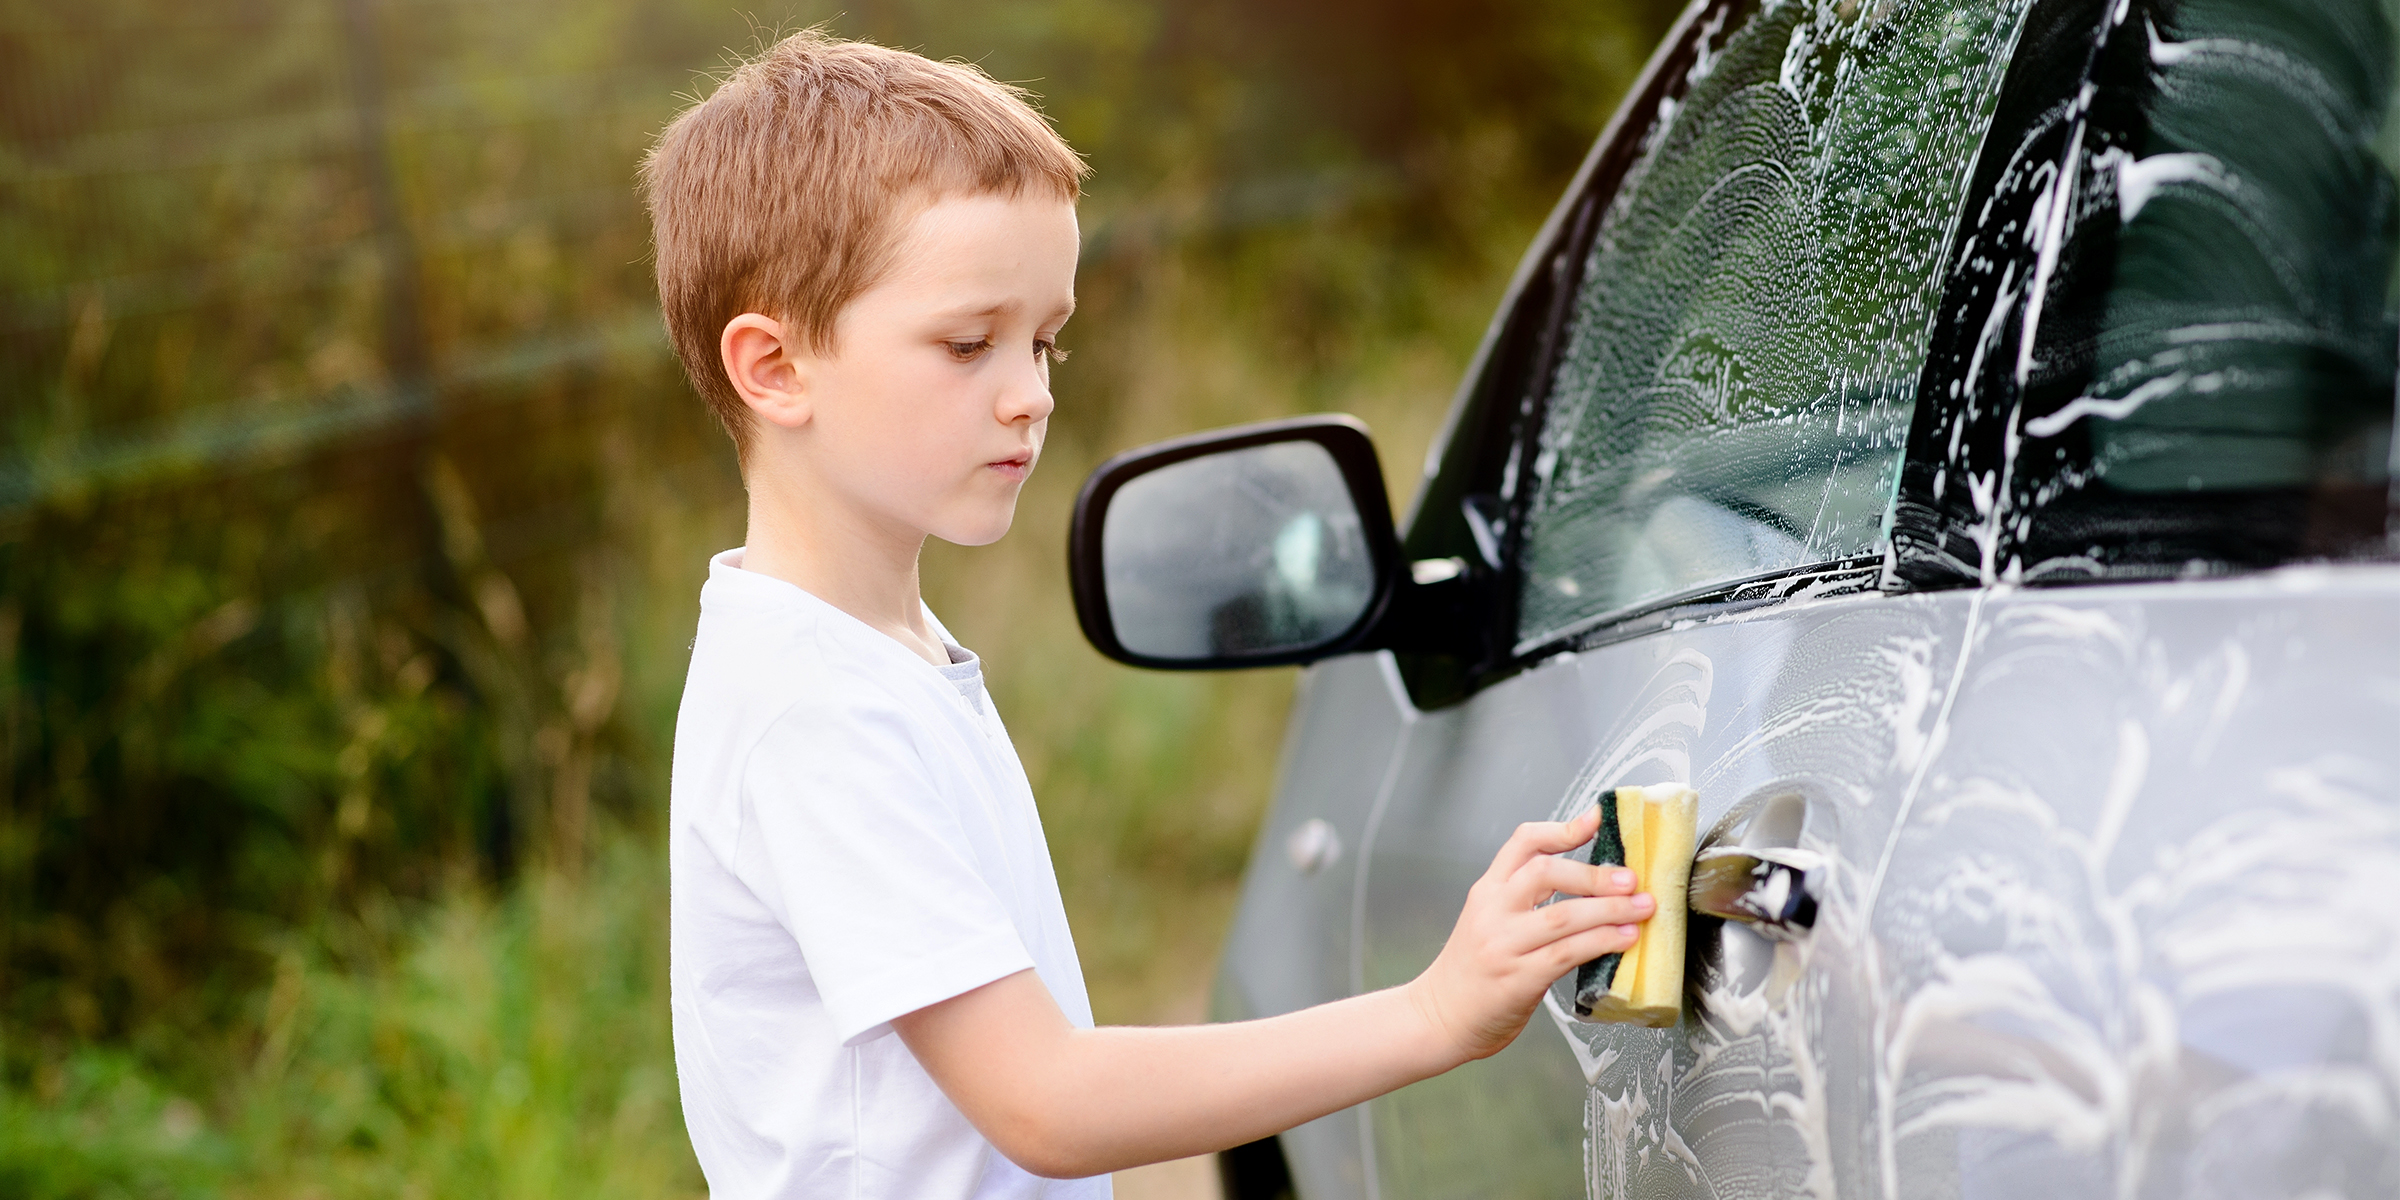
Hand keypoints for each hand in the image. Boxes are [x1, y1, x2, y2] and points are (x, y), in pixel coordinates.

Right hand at [1404, 807, 1653, 1062]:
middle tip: (1632, 879)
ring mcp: (1503, 945)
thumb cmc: (1472, 973)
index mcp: (1487, 892)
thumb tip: (1590, 886)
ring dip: (1610, 910)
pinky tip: (1624, 940)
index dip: (1563, 829)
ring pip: (1563, 916)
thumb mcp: (1488, 922)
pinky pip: (1567, 954)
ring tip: (1642, 908)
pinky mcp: (1517, 979)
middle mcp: (1492, 912)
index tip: (1597, 820)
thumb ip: (1525, 901)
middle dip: (1595, 874)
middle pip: (1546, 872)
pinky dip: (1601, 943)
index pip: (1523, 843)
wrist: (1439, 1018)